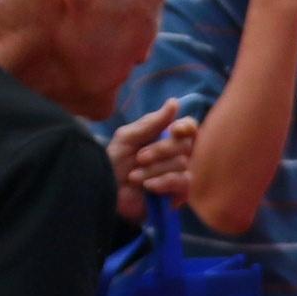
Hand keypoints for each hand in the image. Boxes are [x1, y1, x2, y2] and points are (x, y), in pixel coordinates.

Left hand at [109, 101, 195, 222]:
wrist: (107, 193)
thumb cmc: (114, 163)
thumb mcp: (127, 138)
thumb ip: (152, 122)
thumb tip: (174, 102)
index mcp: (165, 137)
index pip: (189, 127)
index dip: (186, 127)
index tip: (173, 130)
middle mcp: (176, 153)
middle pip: (186, 144)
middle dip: (161, 150)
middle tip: (139, 158)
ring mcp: (179, 173)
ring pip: (181, 163)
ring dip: (154, 170)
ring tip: (134, 177)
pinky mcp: (179, 193)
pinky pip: (183, 182)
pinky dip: (163, 182)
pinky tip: (148, 186)